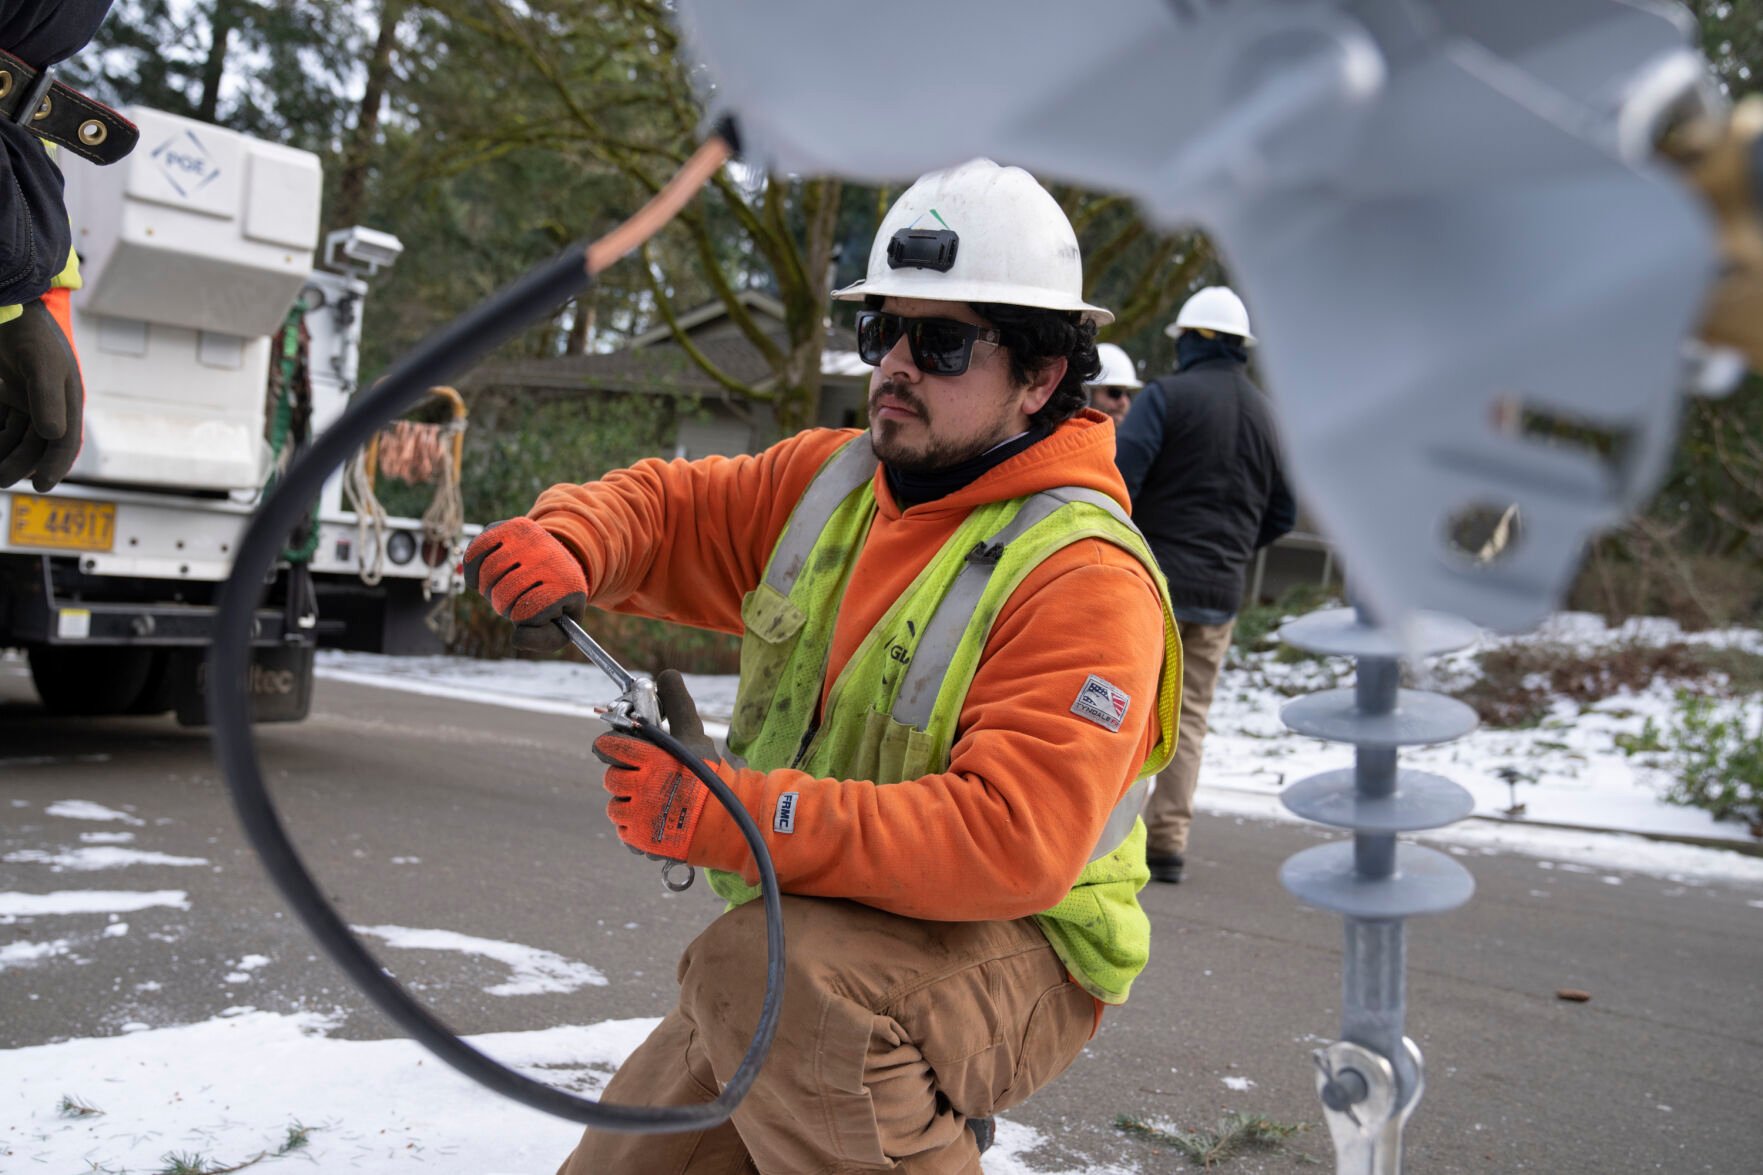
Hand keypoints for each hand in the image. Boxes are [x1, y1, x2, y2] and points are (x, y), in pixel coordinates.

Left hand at [0, 295, 83, 490]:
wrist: (7, 304)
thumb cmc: (28, 332)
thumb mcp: (40, 364)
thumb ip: (46, 400)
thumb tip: (53, 434)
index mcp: (66, 399)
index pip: (64, 441)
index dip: (54, 466)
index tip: (39, 486)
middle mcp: (49, 402)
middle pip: (37, 444)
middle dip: (20, 464)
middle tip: (0, 480)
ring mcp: (27, 397)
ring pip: (17, 436)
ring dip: (4, 453)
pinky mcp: (7, 391)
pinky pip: (2, 420)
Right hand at [462, 517, 586, 652]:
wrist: (558, 565)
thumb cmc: (554, 603)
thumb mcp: (559, 628)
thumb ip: (541, 640)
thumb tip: (516, 637)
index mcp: (567, 586)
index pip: (527, 611)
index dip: (521, 618)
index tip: (531, 612)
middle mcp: (551, 557)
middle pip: (504, 592)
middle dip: (503, 605)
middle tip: (514, 601)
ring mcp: (530, 538)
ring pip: (489, 573)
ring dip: (488, 588)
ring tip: (502, 587)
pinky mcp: (509, 526)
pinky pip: (476, 551)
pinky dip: (473, 569)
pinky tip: (482, 576)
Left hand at [596, 670, 720, 860]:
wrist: (727, 821)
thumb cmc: (710, 775)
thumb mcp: (694, 733)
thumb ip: (676, 703)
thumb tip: (666, 674)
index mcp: (648, 757)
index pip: (606, 745)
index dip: (612, 745)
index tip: (622, 748)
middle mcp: (638, 786)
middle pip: (610, 777)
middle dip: (625, 775)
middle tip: (648, 777)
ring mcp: (637, 816)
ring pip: (614, 805)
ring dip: (629, 802)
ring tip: (655, 801)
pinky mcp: (639, 840)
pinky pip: (623, 830)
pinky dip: (635, 827)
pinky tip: (655, 821)